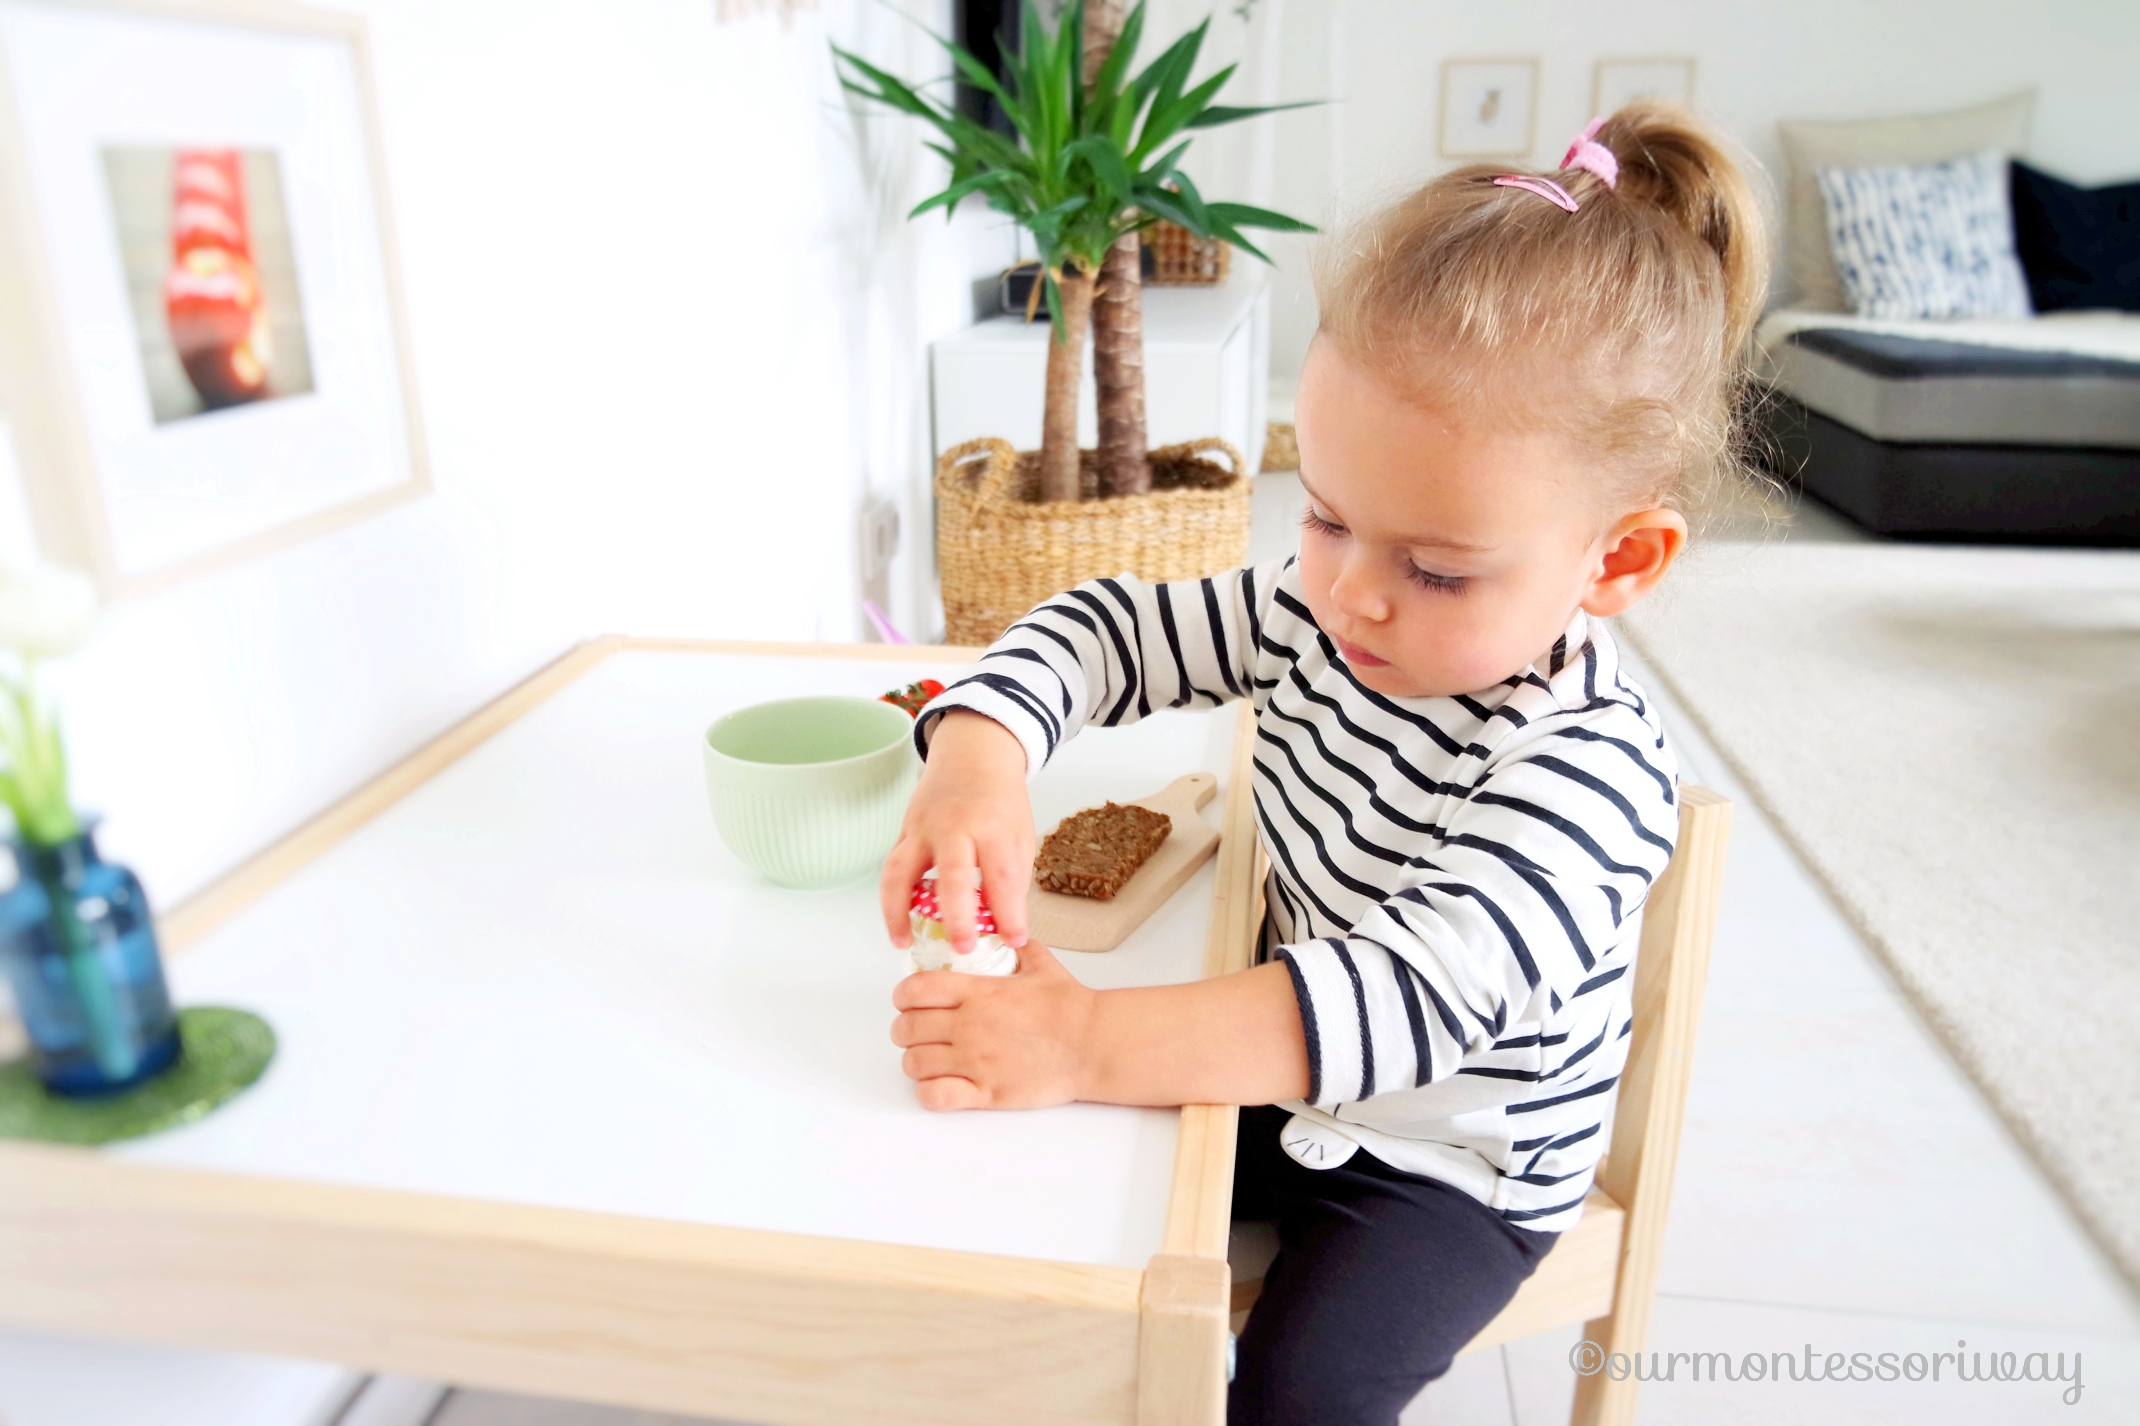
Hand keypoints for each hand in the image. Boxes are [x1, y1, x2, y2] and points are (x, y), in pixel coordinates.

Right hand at [879, 711, 1034, 951]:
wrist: (973, 755)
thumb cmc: (1000, 800)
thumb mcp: (1020, 834)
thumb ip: (1011, 878)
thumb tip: (1002, 924)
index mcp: (992, 826)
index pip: (1003, 875)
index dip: (1009, 912)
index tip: (1015, 940)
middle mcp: (954, 826)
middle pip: (952, 873)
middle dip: (957, 915)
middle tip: (964, 949)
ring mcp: (923, 828)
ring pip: (902, 869)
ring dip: (898, 909)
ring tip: (902, 942)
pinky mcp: (904, 833)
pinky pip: (891, 868)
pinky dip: (890, 898)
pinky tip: (896, 924)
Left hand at [890, 942, 1094, 1109]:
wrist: (1093, 1045)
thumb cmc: (1071, 1008)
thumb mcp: (1042, 965)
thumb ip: (1019, 948)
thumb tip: (1009, 936)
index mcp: (978, 992)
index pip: (915, 990)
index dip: (903, 997)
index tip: (907, 1002)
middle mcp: (970, 1026)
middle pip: (907, 1029)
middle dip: (904, 1030)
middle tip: (914, 1033)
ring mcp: (976, 1061)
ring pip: (915, 1064)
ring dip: (915, 1062)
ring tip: (928, 1061)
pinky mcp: (987, 1093)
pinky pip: (935, 1096)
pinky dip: (928, 1092)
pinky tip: (938, 1086)